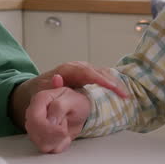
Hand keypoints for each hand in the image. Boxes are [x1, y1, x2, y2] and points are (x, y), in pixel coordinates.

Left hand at [9, 61, 127, 129]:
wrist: (39, 86)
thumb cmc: (41, 90)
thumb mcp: (42, 89)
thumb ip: (50, 87)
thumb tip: (57, 79)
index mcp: (68, 70)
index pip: (87, 71)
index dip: (100, 79)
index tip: (111, 86)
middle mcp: (78, 67)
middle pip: (99, 71)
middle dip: (112, 82)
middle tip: (124, 95)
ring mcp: (85, 70)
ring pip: (103, 73)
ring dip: (115, 83)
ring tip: (125, 95)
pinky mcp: (89, 75)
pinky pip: (103, 77)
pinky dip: (112, 84)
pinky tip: (121, 92)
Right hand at [24, 75, 91, 152]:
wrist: (78, 110)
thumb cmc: (75, 102)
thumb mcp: (73, 100)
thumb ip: (60, 107)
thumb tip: (50, 120)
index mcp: (39, 100)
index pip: (34, 120)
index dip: (48, 129)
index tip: (63, 130)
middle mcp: (33, 115)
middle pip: (36, 134)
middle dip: (55, 135)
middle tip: (66, 125)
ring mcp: (35, 128)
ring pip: (41, 144)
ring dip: (59, 140)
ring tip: (65, 129)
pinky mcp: (40, 139)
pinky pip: (48, 149)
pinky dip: (60, 145)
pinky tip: (64, 137)